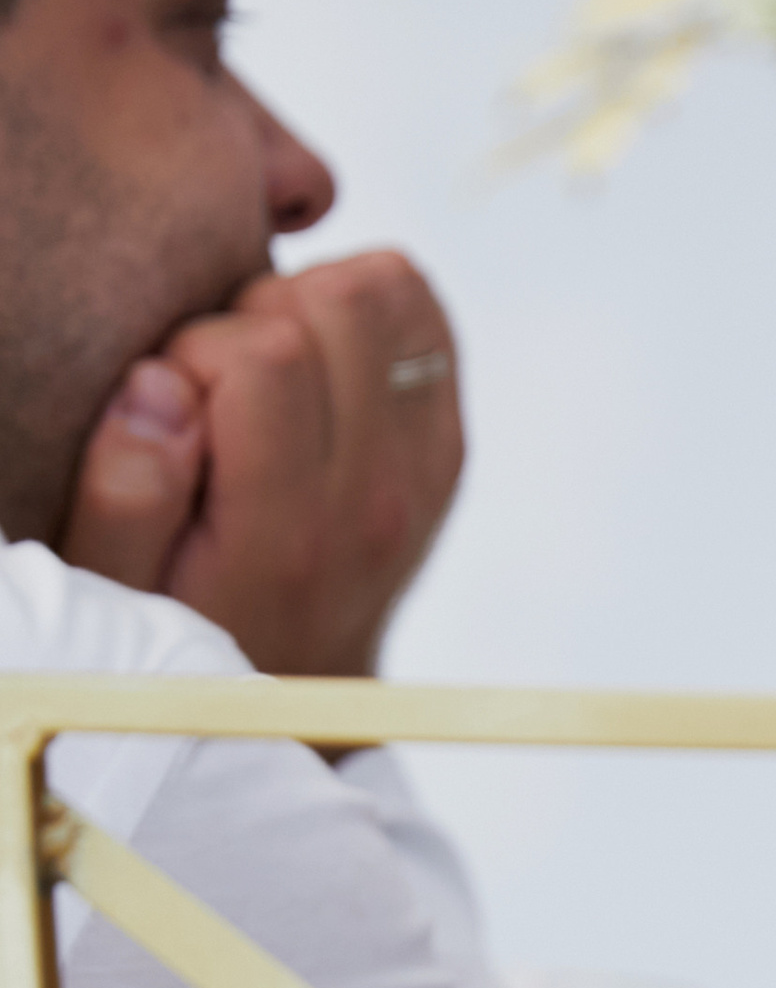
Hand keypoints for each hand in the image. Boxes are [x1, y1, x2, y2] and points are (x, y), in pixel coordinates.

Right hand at [57, 251, 463, 677]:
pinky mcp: (445, 446)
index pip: (266, 354)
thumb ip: (124, 493)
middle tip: (220, 381)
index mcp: (292, 533)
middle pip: (338, 305)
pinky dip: (363, 309)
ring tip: (263, 366)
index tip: (177, 405)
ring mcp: (425, 470)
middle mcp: (376, 498)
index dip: (199, 350)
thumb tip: (161, 384)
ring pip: (387, 292)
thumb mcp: (118, 587)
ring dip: (310, 302)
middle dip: (256, 313)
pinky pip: (421, 314)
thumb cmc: (188, 624)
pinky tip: (314, 357)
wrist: (294, 695)